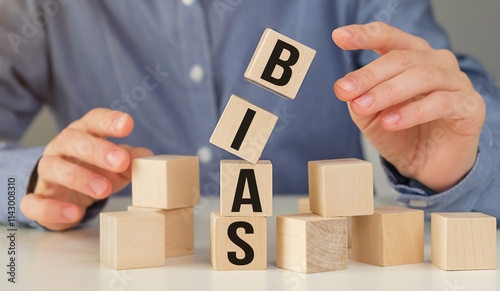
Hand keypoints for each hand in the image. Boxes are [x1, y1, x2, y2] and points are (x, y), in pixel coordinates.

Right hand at [20, 108, 152, 229]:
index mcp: (84, 135)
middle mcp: (61, 149)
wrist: (66, 198)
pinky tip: (74, 213)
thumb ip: (130, 160)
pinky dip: (53, 209)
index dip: (109, 121)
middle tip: (120, 162)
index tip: (127, 124)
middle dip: (96, 150)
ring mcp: (46, 173)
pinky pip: (36, 202)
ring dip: (78, 177)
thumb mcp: (117, 167)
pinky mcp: (37, 199)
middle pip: (71, 139)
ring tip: (104, 190)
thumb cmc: (96, 173)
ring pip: (52, 167)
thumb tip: (146, 156)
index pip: (93, 121)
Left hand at [332, 22, 485, 191]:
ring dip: (388, 92)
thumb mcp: (370, 116)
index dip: (365, 35)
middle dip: (369, 74)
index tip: (339, 36)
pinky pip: (441, 102)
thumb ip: (358, 99)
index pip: (389, 39)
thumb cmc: (401, 134)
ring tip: (363, 107)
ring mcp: (456, 82)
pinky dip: (413, 112)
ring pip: (421, 76)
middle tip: (344, 90)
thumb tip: (345, 87)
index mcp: (412, 58)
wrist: (428, 166)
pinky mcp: (470, 106)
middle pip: (401, 58)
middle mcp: (436, 63)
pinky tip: (391, 122)